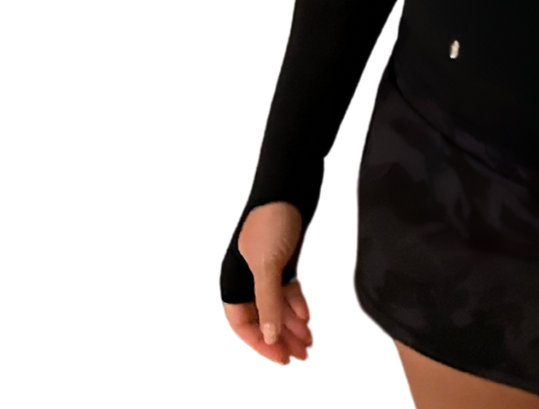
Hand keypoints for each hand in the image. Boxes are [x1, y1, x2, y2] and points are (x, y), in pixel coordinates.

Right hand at [222, 201, 311, 364]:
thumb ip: (268, 302)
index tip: (280, 357)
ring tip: (307, 341)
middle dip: (279, 338)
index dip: (260, 342)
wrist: (291, 181)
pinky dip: (296, 303)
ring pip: (276, 305)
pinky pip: (286, 289)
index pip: (242, 323)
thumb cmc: (272, 216)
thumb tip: (269, 336)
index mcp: (232, 279)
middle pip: (261, 317)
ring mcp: (264, 265)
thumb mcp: (268, 264)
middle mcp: (245, 275)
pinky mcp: (282, 256)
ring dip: (291, 323)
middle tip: (299, 355)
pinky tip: (306, 315)